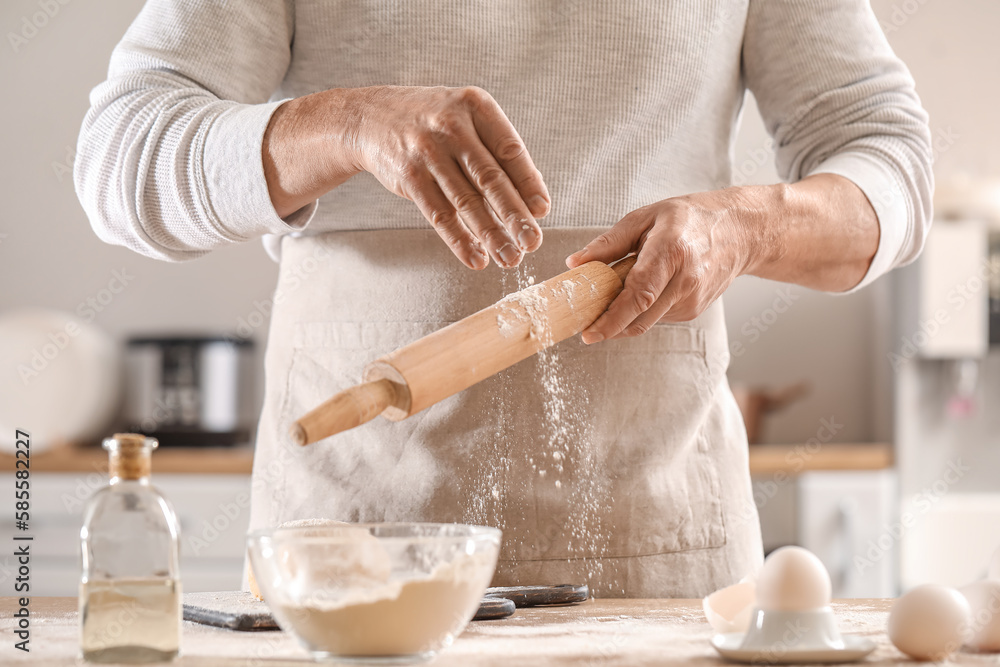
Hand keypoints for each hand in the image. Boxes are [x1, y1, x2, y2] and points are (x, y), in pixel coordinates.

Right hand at [264, 85, 549, 269]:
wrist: (370, 118)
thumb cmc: (431, 122)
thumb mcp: (465, 117)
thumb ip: (496, 149)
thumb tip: (534, 194)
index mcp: (475, 106)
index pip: (510, 149)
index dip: (529, 182)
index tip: (542, 210)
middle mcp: (452, 126)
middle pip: (490, 178)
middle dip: (515, 215)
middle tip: (533, 242)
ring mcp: (428, 152)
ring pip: (466, 201)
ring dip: (491, 235)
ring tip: (510, 258)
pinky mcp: (409, 177)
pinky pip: (440, 215)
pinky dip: (460, 240)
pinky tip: (476, 258)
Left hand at [566, 188, 763, 342]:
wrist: (740, 232)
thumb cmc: (690, 219)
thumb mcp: (646, 218)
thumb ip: (609, 242)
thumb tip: (575, 263)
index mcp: (672, 251)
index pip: (639, 294)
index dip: (613, 318)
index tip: (590, 332)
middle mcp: (686, 280)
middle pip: (641, 317)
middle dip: (609, 326)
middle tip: (585, 325)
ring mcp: (693, 299)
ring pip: (647, 322)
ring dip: (623, 318)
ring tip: (612, 298)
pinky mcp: (694, 310)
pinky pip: (658, 318)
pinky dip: (641, 312)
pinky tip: (640, 293)